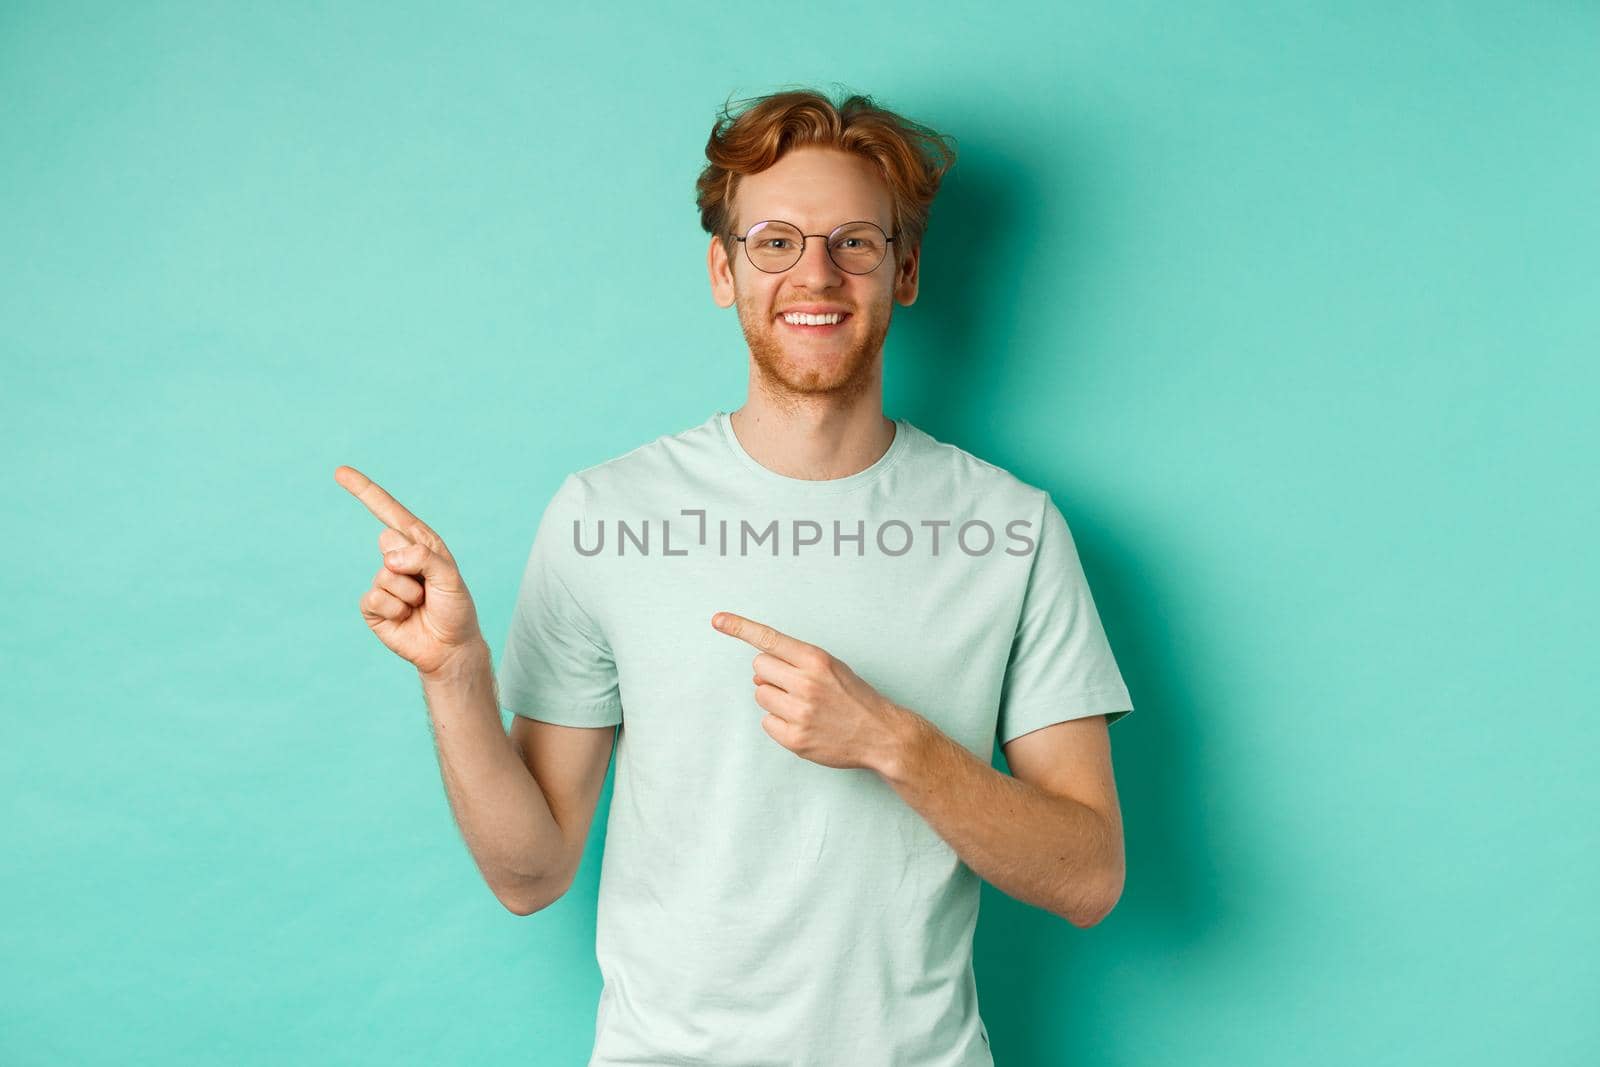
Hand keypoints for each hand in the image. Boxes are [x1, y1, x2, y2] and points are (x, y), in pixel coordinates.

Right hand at [335, 465, 484, 676]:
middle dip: (413, 566)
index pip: (388, 512)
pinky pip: (375, 598)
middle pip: (388, 542)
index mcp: (419, 543)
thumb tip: (389, 558)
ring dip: (409, 594)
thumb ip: (424, 558)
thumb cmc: (454, 608)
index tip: (340, 472)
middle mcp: (398, 558)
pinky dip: (395, 610)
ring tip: (421, 605)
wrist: (449, 647)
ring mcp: (383, 581)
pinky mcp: (372, 606)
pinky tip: (405, 617)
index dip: (364, 491)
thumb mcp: (450, 578)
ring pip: (386, 575)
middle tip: (428, 588)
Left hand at [712, 611, 905, 771]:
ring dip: (775, 699)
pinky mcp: (795, 739)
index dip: (740, 628)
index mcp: (816, 660)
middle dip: (771, 675)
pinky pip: (766, 723)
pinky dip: (779, 723)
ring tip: (803, 706)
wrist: (881, 734)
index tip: (718, 620)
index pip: (769, 639)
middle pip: (758, 668)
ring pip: (760, 696)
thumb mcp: (832, 667)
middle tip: (795, 685)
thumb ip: (795, 663)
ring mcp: (799, 713)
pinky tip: (803, 724)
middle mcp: (805, 684)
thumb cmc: (854, 697)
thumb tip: (758, 674)